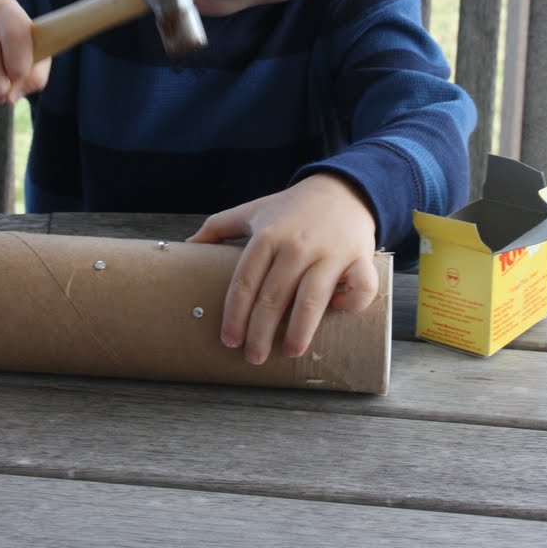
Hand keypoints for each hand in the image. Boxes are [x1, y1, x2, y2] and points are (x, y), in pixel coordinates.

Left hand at [190, 173, 380, 364]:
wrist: (343, 189)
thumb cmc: (293, 208)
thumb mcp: (254, 210)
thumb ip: (219, 227)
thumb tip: (186, 245)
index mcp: (267, 235)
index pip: (245, 282)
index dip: (235, 315)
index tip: (229, 340)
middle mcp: (297, 245)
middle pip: (273, 297)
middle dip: (260, 333)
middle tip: (253, 357)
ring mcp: (330, 252)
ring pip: (312, 299)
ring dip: (299, 331)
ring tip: (289, 352)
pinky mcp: (360, 258)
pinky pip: (359, 288)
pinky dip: (350, 304)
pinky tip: (338, 312)